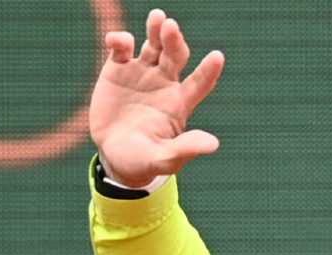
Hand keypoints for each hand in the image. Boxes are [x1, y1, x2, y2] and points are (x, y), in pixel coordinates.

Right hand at [89, 8, 224, 188]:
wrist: (114, 155)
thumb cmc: (144, 160)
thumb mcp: (165, 159)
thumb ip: (185, 149)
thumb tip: (213, 144)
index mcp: (180, 104)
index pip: (200, 83)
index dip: (208, 71)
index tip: (218, 56)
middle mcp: (165, 84)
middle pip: (175, 56)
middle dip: (175, 41)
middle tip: (171, 27)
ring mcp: (142, 74)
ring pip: (153, 46)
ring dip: (155, 31)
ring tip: (158, 17)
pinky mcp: (117, 70)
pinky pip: (121, 49)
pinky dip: (120, 41)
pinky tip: (117, 41)